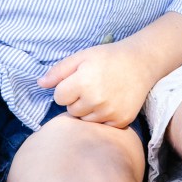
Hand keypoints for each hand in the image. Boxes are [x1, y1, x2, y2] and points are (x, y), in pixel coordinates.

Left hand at [38, 41, 152, 127]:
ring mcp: (109, 112)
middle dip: (77, 99)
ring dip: (89, 109)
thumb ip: (59, 70)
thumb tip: (40, 83)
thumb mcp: (82, 56)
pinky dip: (103, 116)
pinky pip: (101, 126)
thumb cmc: (109, 57)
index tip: (79, 79)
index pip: (59, 97)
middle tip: (92, 85)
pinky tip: (111, 101)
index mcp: (83, 81)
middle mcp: (96, 100)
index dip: (67, 87)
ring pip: (85, 120)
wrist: (141, 62)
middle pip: (71, 110)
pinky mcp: (120, 121)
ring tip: (102, 93)